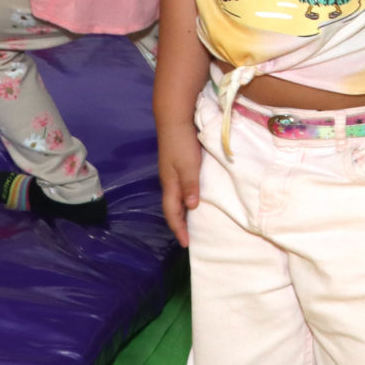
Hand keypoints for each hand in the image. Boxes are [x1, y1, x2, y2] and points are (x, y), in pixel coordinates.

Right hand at [158, 122, 201, 246]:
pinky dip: (186, 200)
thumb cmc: (182, 143)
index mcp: (170, 184)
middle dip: (179, 224)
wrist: (175, 120)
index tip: (186, 244)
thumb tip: (191, 208)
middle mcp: (169, 182)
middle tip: (189, 238)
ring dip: (182, 213)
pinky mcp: (177, 166)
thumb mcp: (188, 165)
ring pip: (176, 199)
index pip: (172, 213)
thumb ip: (190, 186)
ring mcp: (172, 174)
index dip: (178, 229)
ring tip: (192, 223)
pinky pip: (180, 190)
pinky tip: (194, 200)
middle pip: (172, 208)